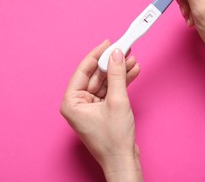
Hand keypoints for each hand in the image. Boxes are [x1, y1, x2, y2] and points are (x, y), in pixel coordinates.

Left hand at [60, 40, 142, 180]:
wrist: (124, 161)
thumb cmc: (114, 140)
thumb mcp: (117, 101)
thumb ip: (116, 75)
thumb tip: (116, 54)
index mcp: (72, 102)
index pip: (83, 71)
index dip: (96, 55)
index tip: (108, 43)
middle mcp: (78, 104)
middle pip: (95, 76)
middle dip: (111, 63)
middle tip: (124, 49)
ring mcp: (90, 107)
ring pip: (105, 82)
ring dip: (118, 72)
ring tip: (132, 59)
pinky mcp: (102, 110)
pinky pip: (110, 91)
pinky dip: (121, 82)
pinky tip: (132, 71)